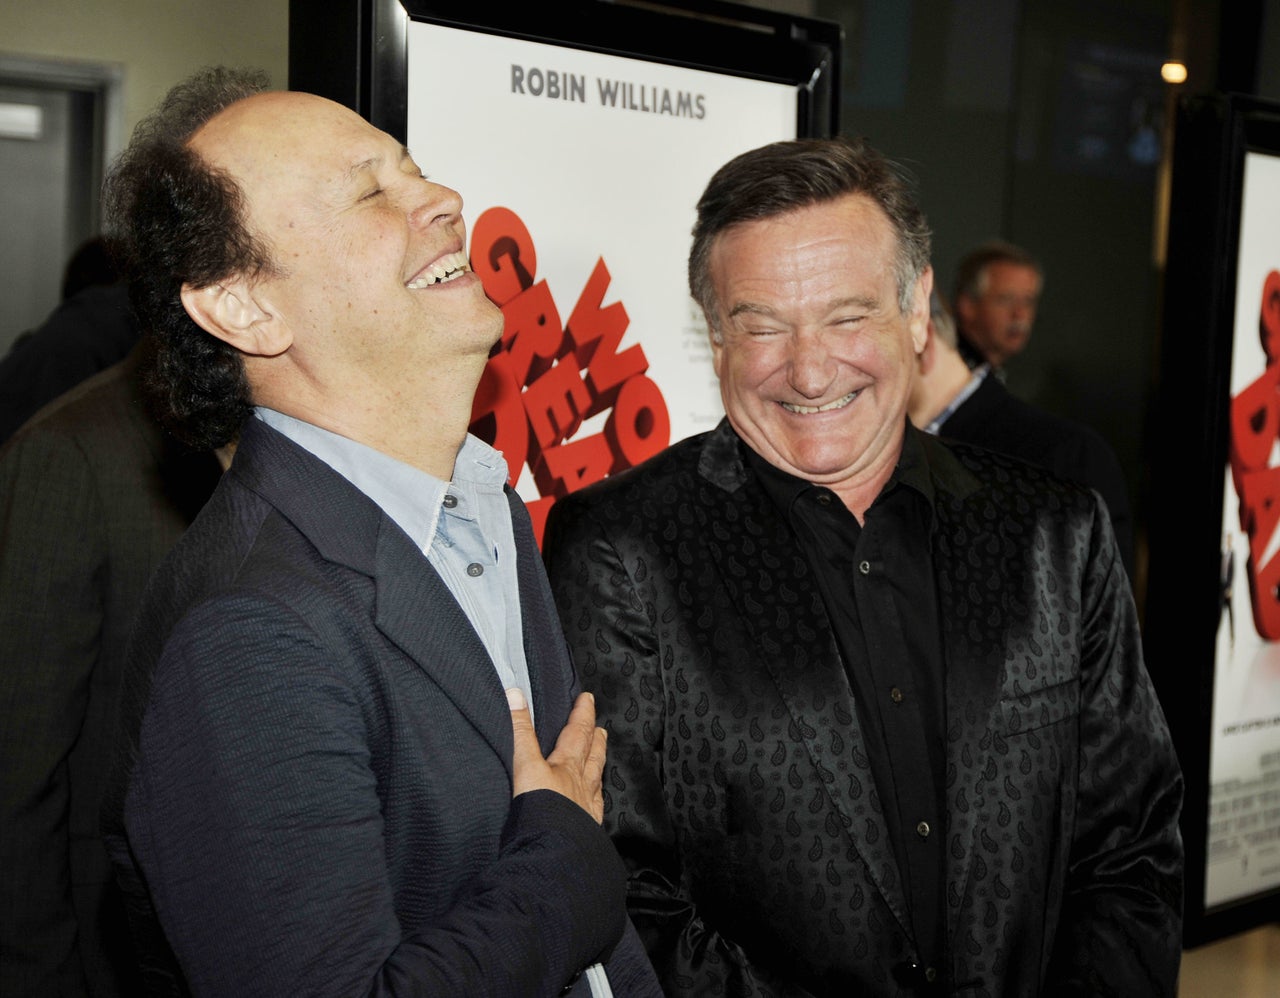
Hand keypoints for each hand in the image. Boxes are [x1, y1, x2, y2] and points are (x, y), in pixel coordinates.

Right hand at [508, 688, 606, 823]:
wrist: (555, 853)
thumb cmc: (539, 810)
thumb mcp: (525, 766)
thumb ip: (519, 732)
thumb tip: (514, 694)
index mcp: (566, 767)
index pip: (576, 733)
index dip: (581, 714)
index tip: (588, 699)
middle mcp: (580, 786)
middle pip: (591, 757)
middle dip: (594, 739)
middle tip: (601, 729)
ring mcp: (585, 810)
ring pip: (595, 782)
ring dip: (597, 768)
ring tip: (601, 761)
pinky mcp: (585, 832)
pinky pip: (594, 811)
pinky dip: (595, 804)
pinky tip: (595, 807)